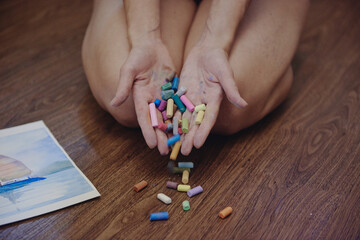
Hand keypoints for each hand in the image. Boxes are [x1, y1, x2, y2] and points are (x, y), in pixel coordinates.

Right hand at [111, 40, 175, 154]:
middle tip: (167, 152)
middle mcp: (151, 99)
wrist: (151, 44)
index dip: (147, 132)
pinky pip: (178, 106)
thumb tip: (114, 103)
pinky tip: (188, 128)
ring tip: (178, 144)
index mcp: (139, 97)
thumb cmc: (137, 55)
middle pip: (157, 121)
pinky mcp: (173, 91)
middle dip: (161, 136)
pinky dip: (182, 117)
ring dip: (172, 130)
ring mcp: (162, 96)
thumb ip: (123, 86)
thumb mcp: (129, 69)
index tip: (152, 145)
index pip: (144, 117)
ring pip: (169, 116)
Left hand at [179, 45, 247, 154]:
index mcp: (214, 100)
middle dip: (188, 137)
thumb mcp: (225, 73)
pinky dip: (169, 117)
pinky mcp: (182, 93)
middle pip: (194, 123)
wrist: (207, 49)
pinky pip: (175, 107)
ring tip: (172, 145)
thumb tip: (243, 104)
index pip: (208, 119)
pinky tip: (163, 127)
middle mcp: (202, 102)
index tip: (197, 145)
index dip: (202, 132)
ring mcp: (191, 99)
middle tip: (183, 152)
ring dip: (178, 131)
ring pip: (183, 118)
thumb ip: (232, 89)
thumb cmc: (219, 59)